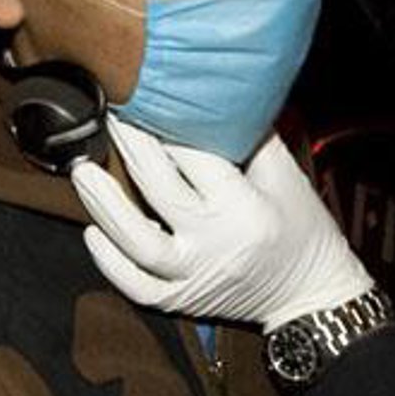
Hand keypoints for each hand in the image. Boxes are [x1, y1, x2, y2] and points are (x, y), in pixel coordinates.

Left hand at [71, 124, 371, 331]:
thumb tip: (216, 97)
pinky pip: (134, 285)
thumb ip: (254, 138)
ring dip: (105, 205)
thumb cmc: (302, 230)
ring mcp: (193, 276)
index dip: (169, 123)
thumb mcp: (288, 179)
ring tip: (83, 171)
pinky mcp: (180, 300)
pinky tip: (93, 232)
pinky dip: (109, 261)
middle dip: (131, 146)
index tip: (148, 95)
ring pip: (136, 242)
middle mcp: (215, 243)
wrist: (310, 295)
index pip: (196, 157)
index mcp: (245, 209)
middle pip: (159, 189)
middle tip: (112, 114)